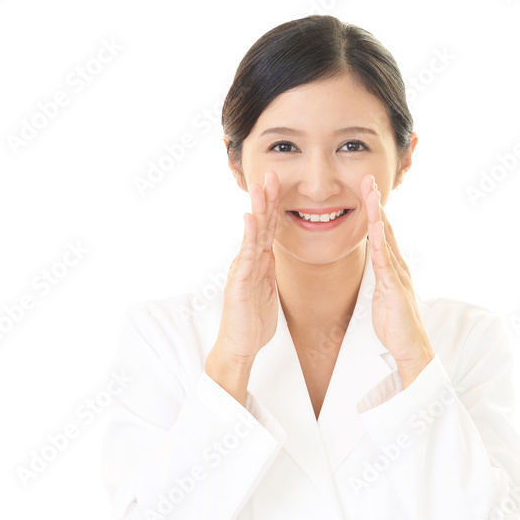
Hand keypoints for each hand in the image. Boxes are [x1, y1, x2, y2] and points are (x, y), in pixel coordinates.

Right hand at [210, 170, 280, 370]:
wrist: (241, 346)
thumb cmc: (253, 319)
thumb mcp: (267, 287)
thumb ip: (268, 267)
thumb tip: (271, 250)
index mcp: (259, 261)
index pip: (268, 227)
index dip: (274, 205)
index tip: (280, 183)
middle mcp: (249, 260)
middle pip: (259, 224)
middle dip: (266, 199)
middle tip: (271, 174)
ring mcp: (242, 269)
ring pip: (252, 234)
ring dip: (257, 209)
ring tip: (260, 188)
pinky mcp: (239, 282)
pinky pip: (245, 256)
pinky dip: (248, 236)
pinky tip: (250, 219)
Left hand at [362, 174, 434, 386]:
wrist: (411, 348)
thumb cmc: (396, 326)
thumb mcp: (383, 296)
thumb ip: (380, 278)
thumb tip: (375, 265)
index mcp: (394, 268)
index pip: (383, 234)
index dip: (374, 211)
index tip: (366, 190)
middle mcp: (398, 267)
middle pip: (386, 229)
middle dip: (376, 204)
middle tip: (368, 179)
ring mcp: (398, 276)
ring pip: (386, 239)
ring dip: (377, 215)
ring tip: (370, 194)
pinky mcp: (395, 288)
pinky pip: (385, 262)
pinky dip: (380, 243)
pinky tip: (375, 227)